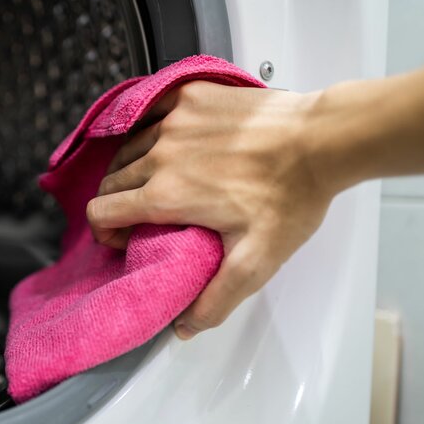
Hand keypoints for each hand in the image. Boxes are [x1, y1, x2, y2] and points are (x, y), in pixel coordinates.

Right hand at [86, 80, 332, 338]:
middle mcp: (160, 154)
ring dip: (132, 169)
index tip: (126, 236)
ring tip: (158, 180)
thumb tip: (185, 327)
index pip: (102, 212)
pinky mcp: (191, 96)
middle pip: (111, 181)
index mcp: (167, 194)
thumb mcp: (256, 259)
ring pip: (127, 148)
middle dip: (118, 203)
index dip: (106, 231)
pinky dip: (150, 130)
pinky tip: (170, 141)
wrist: (321, 139)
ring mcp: (174, 120)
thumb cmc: (291, 196)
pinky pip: (151, 113)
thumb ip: (216, 299)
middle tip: (143, 214)